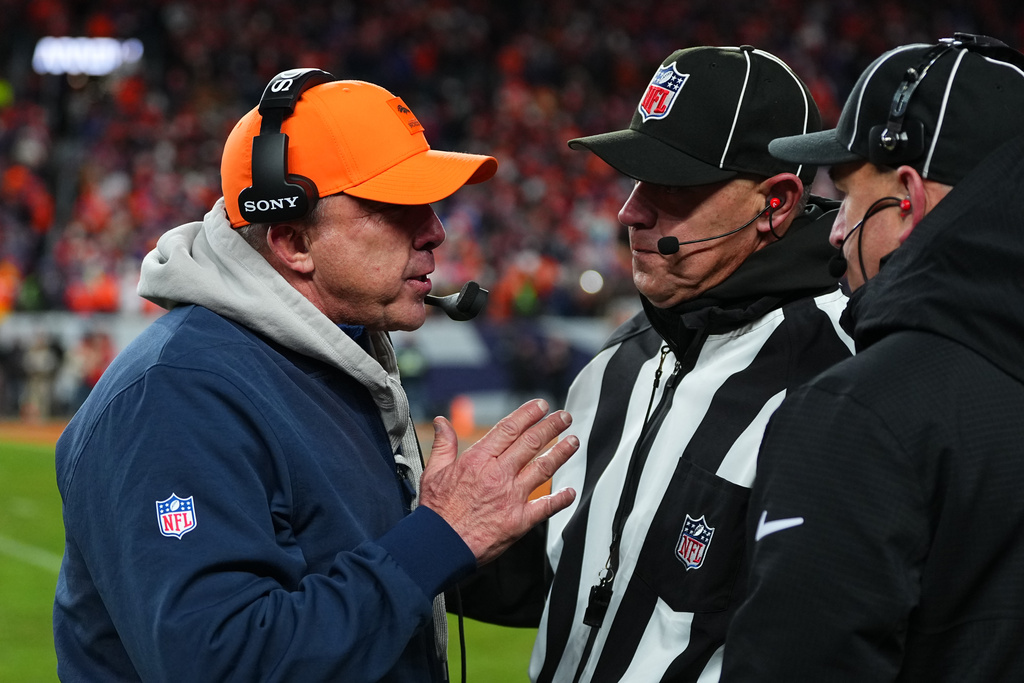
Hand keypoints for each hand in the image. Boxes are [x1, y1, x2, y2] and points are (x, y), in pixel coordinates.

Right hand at [420, 398, 577, 564]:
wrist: (441, 545)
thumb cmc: (437, 512)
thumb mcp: (433, 471)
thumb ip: (443, 445)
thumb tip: (442, 423)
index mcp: (478, 460)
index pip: (509, 429)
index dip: (528, 414)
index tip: (541, 406)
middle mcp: (498, 474)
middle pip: (531, 443)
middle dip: (551, 427)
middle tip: (564, 418)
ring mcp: (511, 496)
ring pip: (543, 468)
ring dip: (560, 453)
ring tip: (573, 442)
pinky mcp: (519, 520)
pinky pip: (546, 507)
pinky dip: (560, 499)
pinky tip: (570, 492)